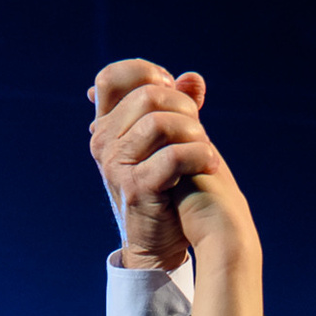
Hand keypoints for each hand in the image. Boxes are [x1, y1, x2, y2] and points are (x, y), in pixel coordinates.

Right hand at [87, 57, 261, 315]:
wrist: (161, 241)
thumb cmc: (167, 189)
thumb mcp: (169, 142)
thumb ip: (179, 107)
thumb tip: (193, 78)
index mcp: (107, 127)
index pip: (111, 78)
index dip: (145, 74)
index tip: (170, 91)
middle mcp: (103, 143)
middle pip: (147, 96)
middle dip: (183, 107)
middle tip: (199, 129)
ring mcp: (116, 165)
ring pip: (159, 122)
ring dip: (194, 133)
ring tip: (207, 151)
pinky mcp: (136, 187)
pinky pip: (173, 156)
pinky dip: (200, 156)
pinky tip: (212, 165)